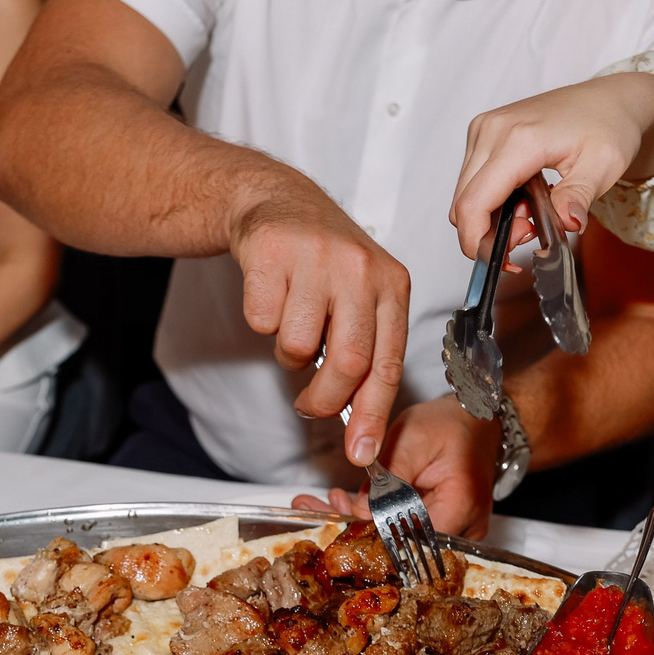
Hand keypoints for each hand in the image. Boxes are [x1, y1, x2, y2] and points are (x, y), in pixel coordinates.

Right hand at [230, 185, 410, 468]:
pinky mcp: (272, 253)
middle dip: (324, 399)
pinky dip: (261, 320)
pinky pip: (262, 321)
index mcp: (392, 284)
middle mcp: (361, 268)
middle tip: (310, 406)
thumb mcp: (362, 298)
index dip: (373, 415)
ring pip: (298, 345)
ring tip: (292, 321)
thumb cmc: (323, 263)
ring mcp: (316, 258)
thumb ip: (367, 352)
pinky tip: (273, 293)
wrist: (278, 202)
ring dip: (288, 350)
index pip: (388, 364)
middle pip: (348, 363)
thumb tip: (363, 425)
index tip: (362, 451)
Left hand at [292, 395, 501, 537]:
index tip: (332, 523)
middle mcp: (462, 529)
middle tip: (311, 511)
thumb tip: (356, 514)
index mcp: (459, 505)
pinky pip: (402, 533)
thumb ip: (385, 479)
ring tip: (321, 504)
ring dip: (357, 524)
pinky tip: (344, 505)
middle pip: (399, 547)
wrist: (476, 421)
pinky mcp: (439, 530)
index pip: (408, 540)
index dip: (368, 538)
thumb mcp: (411, 439)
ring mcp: (453, 534)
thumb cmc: (451, 425)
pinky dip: (373, 519)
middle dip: (351, 531)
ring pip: (397, 542)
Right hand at [448, 72, 653, 264]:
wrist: (610, 99)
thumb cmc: (609, 125)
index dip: (478, 242)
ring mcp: (484, 130)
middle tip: (530, 234)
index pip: (473, 204)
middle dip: (488, 234)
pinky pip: (470, 181)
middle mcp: (492, 131)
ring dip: (489, 218)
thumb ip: (579, 196)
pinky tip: (521, 199)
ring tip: (530, 216)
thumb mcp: (605, 166)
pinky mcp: (483, 133)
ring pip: (464, 195)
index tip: (500, 261)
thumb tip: (566, 222)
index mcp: (519, 139)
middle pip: (462, 204)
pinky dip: (490, 201)